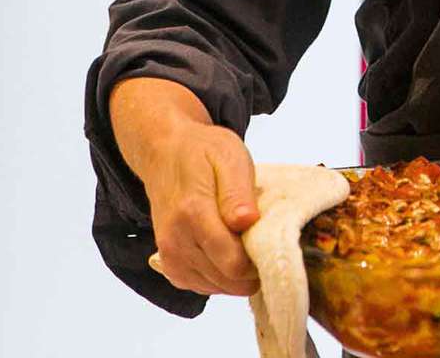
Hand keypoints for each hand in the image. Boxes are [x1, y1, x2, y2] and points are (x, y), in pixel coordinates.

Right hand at [141, 118, 262, 296]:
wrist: (164, 154)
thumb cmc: (201, 152)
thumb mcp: (229, 157)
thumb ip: (237, 193)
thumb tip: (247, 222)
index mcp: (192, 213)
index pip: (233, 263)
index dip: (260, 262)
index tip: (275, 245)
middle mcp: (175, 241)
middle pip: (227, 280)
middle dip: (253, 269)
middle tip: (266, 243)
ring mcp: (170, 256)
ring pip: (217, 287)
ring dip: (238, 275)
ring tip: (248, 243)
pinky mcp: (170, 265)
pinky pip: (203, 286)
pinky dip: (222, 277)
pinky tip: (232, 252)